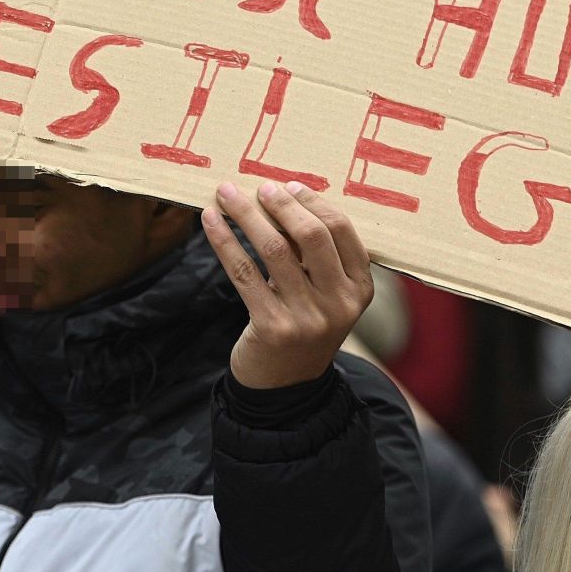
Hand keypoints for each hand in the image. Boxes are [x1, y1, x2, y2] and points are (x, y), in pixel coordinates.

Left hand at [203, 180, 375, 389]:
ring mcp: (308, 318)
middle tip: (259, 187)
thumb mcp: (324, 294)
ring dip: (246, 215)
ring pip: (274, 249)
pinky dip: (224, 241)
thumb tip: (282, 197)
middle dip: (281, 204)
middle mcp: (340, 303)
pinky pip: (244, 272)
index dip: (313, 202)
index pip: (342, 230)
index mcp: (361, 289)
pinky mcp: (273, 327)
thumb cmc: (302, 325)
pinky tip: (209, 221)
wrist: (284, 386)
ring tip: (226, 193)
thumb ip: (314, 256)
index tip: (288, 185)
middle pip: (312, 235)